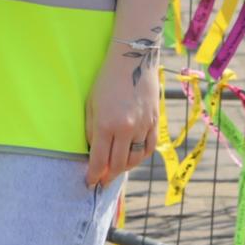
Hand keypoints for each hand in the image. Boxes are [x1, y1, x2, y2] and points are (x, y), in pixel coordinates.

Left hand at [84, 38, 160, 187]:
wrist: (132, 61)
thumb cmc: (105, 81)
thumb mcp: (91, 105)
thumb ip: (92, 131)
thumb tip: (94, 152)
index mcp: (106, 124)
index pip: (100, 160)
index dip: (94, 175)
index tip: (90, 182)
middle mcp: (126, 129)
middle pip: (118, 164)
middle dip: (108, 176)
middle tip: (102, 182)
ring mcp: (143, 127)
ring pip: (135, 159)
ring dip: (124, 169)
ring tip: (115, 171)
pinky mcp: (155, 122)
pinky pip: (148, 148)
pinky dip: (140, 157)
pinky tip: (132, 159)